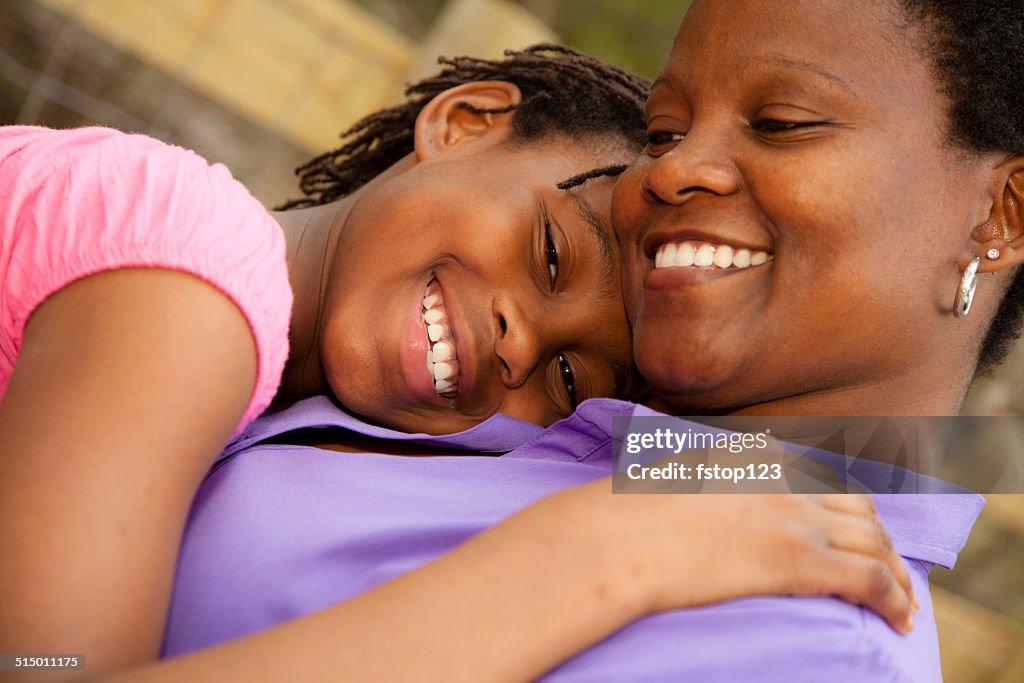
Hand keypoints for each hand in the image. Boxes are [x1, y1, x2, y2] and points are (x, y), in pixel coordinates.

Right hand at [550, 483, 917, 633]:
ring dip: (896, 573)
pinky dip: (895, 598)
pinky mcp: (800, 560)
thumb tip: (694, 483)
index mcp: (754, 455)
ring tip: (904, 601)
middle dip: (880, 537)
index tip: (851, 526)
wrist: (619, 537)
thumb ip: (700, 474)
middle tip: (888, 565)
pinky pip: (870, 578)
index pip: (820, 477)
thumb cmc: (623, 514)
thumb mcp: (668, 475)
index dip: (846, 506)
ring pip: (874, 543)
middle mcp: (784, 481)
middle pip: (858, 507)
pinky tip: (901, 618)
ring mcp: (795, 518)